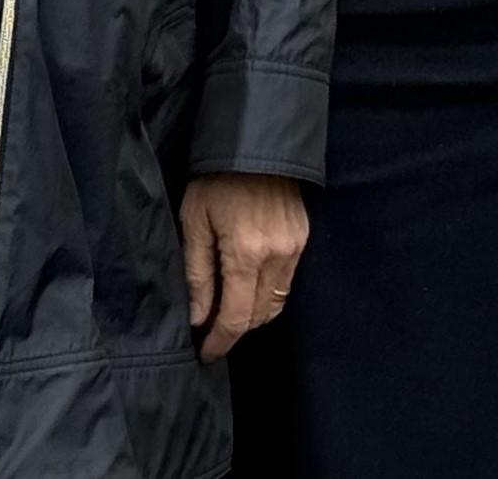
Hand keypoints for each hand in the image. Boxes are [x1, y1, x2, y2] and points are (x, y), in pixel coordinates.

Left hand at [181, 172, 308, 362]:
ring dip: (253, 314)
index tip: (206, 353)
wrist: (255, 143)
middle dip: (236, 329)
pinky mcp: (303, 237)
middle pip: (260, 315)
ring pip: (276, 302)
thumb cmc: (216, 181)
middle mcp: (278, 255)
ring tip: (228, 311)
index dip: (220, 341)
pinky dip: (267, 293)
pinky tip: (247, 286)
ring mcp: (295, 247)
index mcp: (247, 253)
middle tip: (212, 331)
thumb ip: (197, 274)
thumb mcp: (194, 223)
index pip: (237, 317)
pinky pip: (286, 282)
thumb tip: (198, 318)